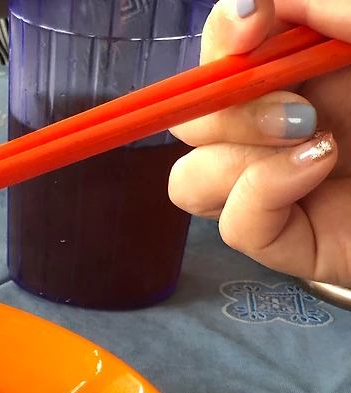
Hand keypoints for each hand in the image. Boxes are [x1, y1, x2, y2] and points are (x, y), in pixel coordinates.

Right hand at [168, 0, 350, 283]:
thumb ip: (326, 6)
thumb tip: (247, 6)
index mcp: (319, 65)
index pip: (230, 48)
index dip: (223, 35)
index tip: (251, 28)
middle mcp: (295, 123)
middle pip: (195, 117)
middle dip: (224, 106)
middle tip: (296, 104)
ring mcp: (292, 185)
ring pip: (194, 177)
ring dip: (236, 153)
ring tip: (315, 140)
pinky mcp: (299, 241)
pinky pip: (234, 224)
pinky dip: (261, 193)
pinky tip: (319, 172)